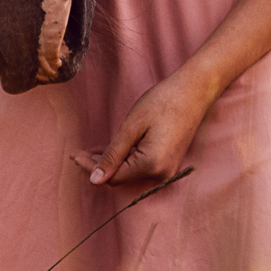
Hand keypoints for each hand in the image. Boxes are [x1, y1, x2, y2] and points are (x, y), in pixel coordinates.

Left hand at [72, 71, 212, 188]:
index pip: (113, 177)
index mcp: (151, 165)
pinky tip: (115, 150)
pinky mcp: (170, 162)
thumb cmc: (163, 102)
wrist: (195, 91)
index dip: (91, 168)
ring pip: (131, 173)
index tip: (74, 156)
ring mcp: (168, 170)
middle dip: (100, 166)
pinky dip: (127, 160)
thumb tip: (95, 180)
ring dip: (113, 163)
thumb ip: (113, 155)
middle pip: (122, 177)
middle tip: (80, 152)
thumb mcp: (132, 126)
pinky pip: (143, 167)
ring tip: (95, 150)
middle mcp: (161, 174)